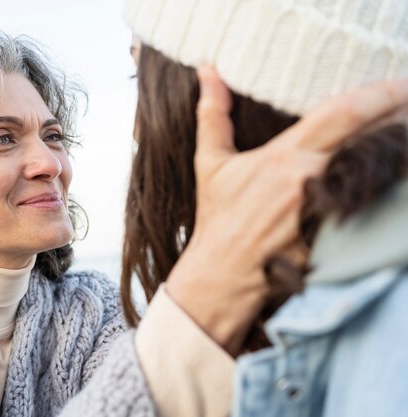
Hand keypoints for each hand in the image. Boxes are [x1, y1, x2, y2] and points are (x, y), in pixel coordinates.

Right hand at [167, 66, 407, 353]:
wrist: (221, 273)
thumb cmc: (217, 218)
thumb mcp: (210, 163)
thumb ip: (213, 115)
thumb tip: (207, 72)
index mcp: (281, 157)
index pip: (340, 114)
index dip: (377, 94)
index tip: (399, 84)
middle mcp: (307, 180)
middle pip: (369, 138)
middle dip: (399, 117)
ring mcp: (324, 211)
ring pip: (375, 172)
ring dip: (394, 152)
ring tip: (406, 135)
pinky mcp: (333, 238)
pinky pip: (368, 207)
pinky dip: (383, 190)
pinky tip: (391, 178)